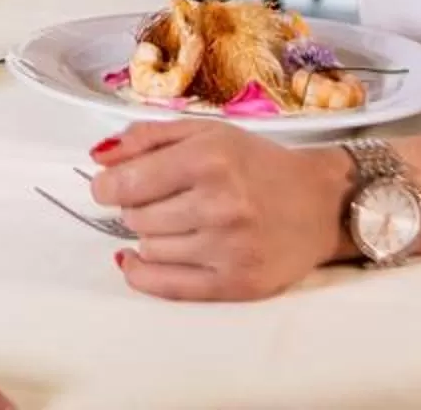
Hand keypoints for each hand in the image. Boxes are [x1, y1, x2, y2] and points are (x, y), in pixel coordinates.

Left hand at [86, 119, 354, 301]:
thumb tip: (99, 156)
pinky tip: (137, 260)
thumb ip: (148, 137)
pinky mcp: (237, 284)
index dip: (107, 186)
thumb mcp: (206, 133)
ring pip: (149, 249)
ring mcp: (229, 248)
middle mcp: (220, 204)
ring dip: (150, 236)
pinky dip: (142, 273)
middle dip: (136, 207)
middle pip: (136, 217)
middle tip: (160, 200)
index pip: (128, 183)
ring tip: (176, 222)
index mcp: (209, 159)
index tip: (107, 187)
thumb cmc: (258, 165)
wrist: (321, 204)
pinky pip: (167, 286)